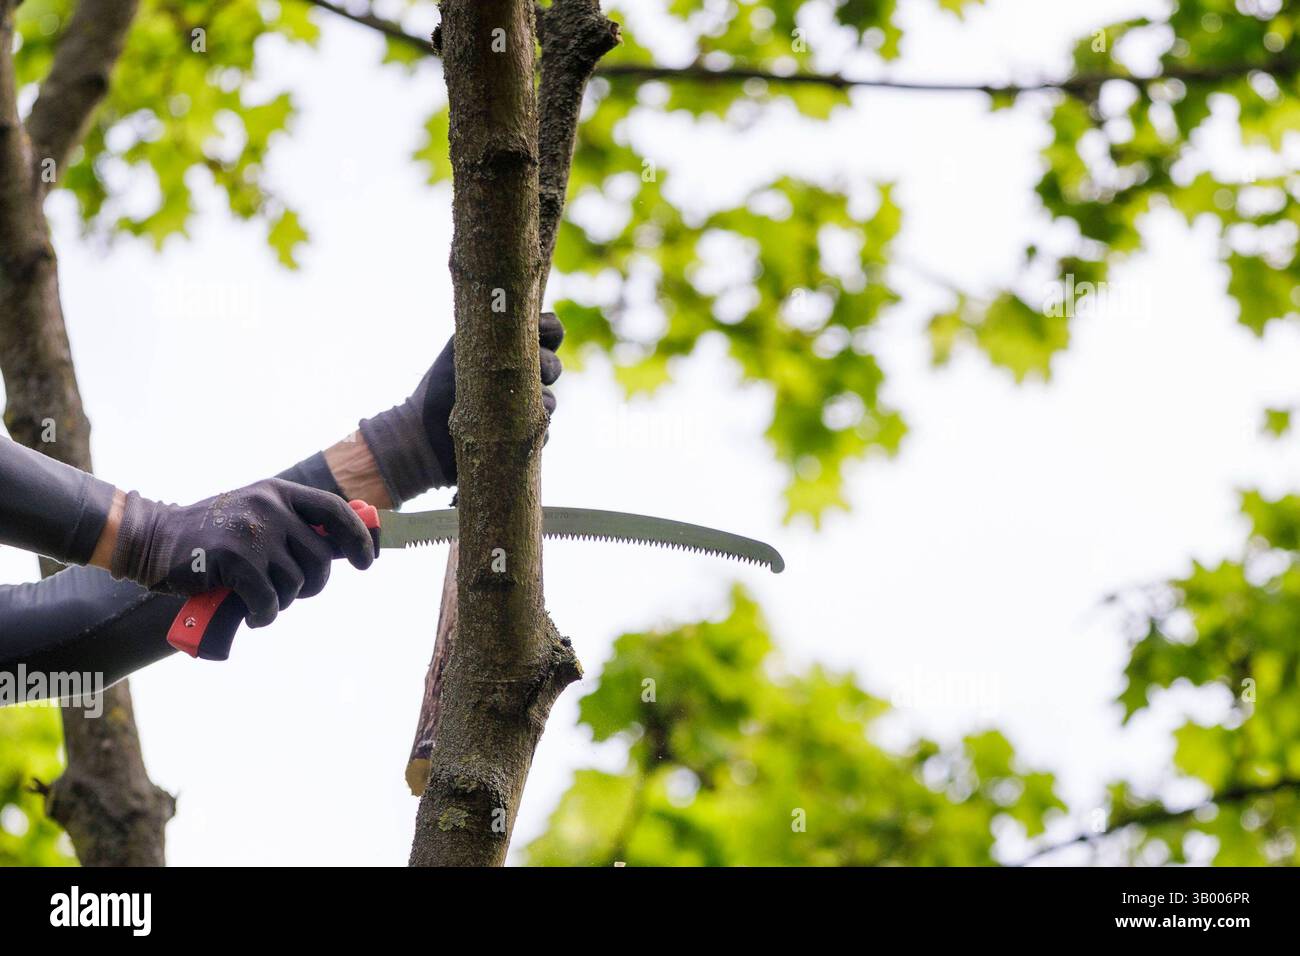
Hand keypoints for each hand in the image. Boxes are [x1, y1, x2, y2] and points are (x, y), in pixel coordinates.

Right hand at [109, 478, 375, 627]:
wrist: (151, 538)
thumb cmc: (210, 536)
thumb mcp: (255, 517)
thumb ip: (294, 527)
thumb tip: (346, 548)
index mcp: (279, 493)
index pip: (335, 510)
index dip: (358, 537)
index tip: (366, 562)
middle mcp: (270, 507)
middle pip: (322, 557)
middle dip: (313, 585)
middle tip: (291, 593)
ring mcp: (252, 532)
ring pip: (296, 583)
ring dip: (283, 602)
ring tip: (261, 601)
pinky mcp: (234, 559)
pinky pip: (270, 601)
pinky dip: (265, 615)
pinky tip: (252, 615)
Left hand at [359, 312, 564, 504]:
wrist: (422, 439)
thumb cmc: (437, 390)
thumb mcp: (460, 351)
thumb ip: (492, 335)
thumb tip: (528, 329)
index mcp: (507, 349)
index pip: (547, 330)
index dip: (551, 330)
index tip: (542, 336)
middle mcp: (519, 376)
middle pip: (555, 365)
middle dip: (547, 367)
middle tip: (532, 372)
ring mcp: (525, 408)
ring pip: (551, 401)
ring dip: (538, 404)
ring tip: (510, 409)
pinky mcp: (525, 438)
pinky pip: (544, 433)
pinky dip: (533, 433)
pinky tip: (511, 434)